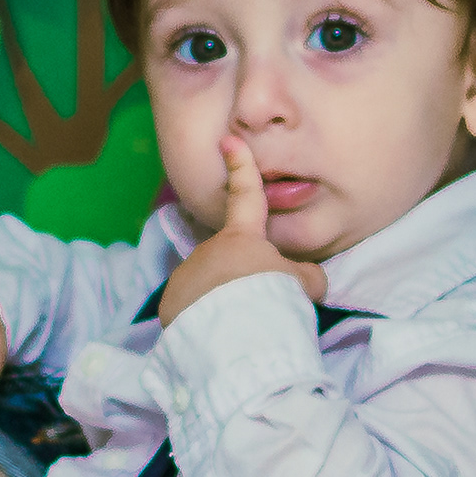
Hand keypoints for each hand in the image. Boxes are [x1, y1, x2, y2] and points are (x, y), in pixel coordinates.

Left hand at [156, 138, 328, 325]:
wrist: (237, 335)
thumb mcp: (303, 285)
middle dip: (241, 280)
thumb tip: (305, 277)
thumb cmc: (272, 301)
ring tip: (238, 326)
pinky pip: (189, 308)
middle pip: (228, 261)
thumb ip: (303, 274)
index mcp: (241, 237)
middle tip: (258, 306)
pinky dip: (202, 319)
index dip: (241, 167)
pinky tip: (215, 335)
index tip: (228, 140)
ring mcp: (185, 276)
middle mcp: (208, 250)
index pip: (246, 195)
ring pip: (207, 286)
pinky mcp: (170, 304)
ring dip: (221, 301)